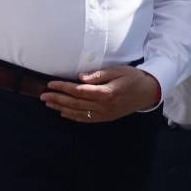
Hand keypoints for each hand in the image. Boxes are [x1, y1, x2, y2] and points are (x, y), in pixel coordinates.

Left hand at [41, 66, 160, 122]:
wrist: (147, 93)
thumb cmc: (133, 78)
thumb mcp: (118, 71)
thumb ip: (99, 75)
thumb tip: (81, 77)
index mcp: (106, 93)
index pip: (79, 91)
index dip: (63, 87)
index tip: (51, 84)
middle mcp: (103, 106)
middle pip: (75, 103)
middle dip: (57, 99)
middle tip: (43, 96)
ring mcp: (104, 114)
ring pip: (78, 112)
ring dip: (61, 108)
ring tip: (48, 104)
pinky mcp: (105, 118)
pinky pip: (86, 119)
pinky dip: (73, 116)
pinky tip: (63, 112)